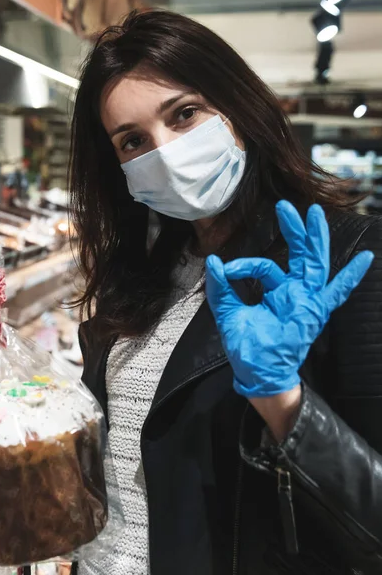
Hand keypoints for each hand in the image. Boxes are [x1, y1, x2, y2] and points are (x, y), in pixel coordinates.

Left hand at [206, 201, 373, 398]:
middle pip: (299, 254)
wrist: (257, 372)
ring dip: (315, 239)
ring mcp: (307, 300)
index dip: (243, 265)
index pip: (264, 266)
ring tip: (315, 214)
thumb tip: (212, 260)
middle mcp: (294, 292)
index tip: (225, 268)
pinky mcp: (314, 312)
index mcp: (276, 290)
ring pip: (316, 263)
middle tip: (284, 206)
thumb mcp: (229, 313)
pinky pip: (336, 293)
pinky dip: (349, 277)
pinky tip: (365, 259)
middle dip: (294, 229)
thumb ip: (221, 288)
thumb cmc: (247, 346)